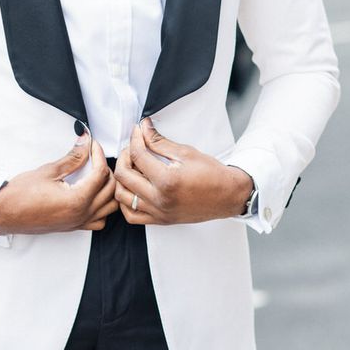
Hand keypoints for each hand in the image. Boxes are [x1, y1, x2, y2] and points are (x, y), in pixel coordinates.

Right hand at [0, 133, 117, 234]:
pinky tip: (92, 195)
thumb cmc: (21, 195)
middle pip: (110, 189)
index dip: (98, 155)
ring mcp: (78, 223)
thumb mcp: (49, 171)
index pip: (100, 174)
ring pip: (109, 207)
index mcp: (77, 200)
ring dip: (107, 190)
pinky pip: (99, 220)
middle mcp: (81, 214)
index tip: (93, 145)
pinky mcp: (73, 227)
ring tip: (96, 175)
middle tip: (93, 157)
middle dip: (105, 170)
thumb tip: (84, 142)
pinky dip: (102, 207)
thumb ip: (72, 157)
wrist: (4, 213)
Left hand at [113, 118, 252, 224]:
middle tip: (132, 147)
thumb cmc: (212, 174)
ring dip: (121, 179)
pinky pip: (131, 215)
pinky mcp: (160, 220)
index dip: (135, 138)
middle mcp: (160, 199)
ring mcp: (158, 212)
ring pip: (122, 196)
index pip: (138, 155)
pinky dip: (125, 201)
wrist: (228, 196)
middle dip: (124, 156)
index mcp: (167, 181)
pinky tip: (132, 188)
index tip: (137, 131)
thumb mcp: (185, 152)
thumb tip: (144, 128)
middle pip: (124, 175)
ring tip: (131, 167)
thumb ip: (159, 141)